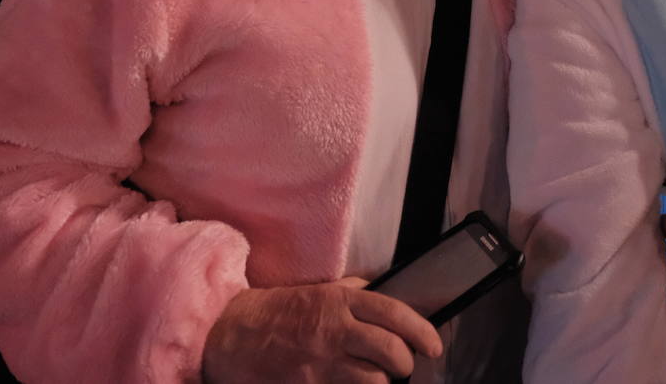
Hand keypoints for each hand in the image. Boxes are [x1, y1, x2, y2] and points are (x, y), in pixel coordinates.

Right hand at [202, 278, 442, 382]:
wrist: (232, 335)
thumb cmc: (280, 312)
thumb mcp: (319, 290)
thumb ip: (354, 292)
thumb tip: (388, 294)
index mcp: (339, 301)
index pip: (393, 313)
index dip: (421, 331)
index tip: (433, 344)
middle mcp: (333, 330)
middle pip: (390, 351)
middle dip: (405, 363)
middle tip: (404, 366)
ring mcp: (320, 364)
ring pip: (373, 381)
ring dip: (382, 383)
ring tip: (378, 379)